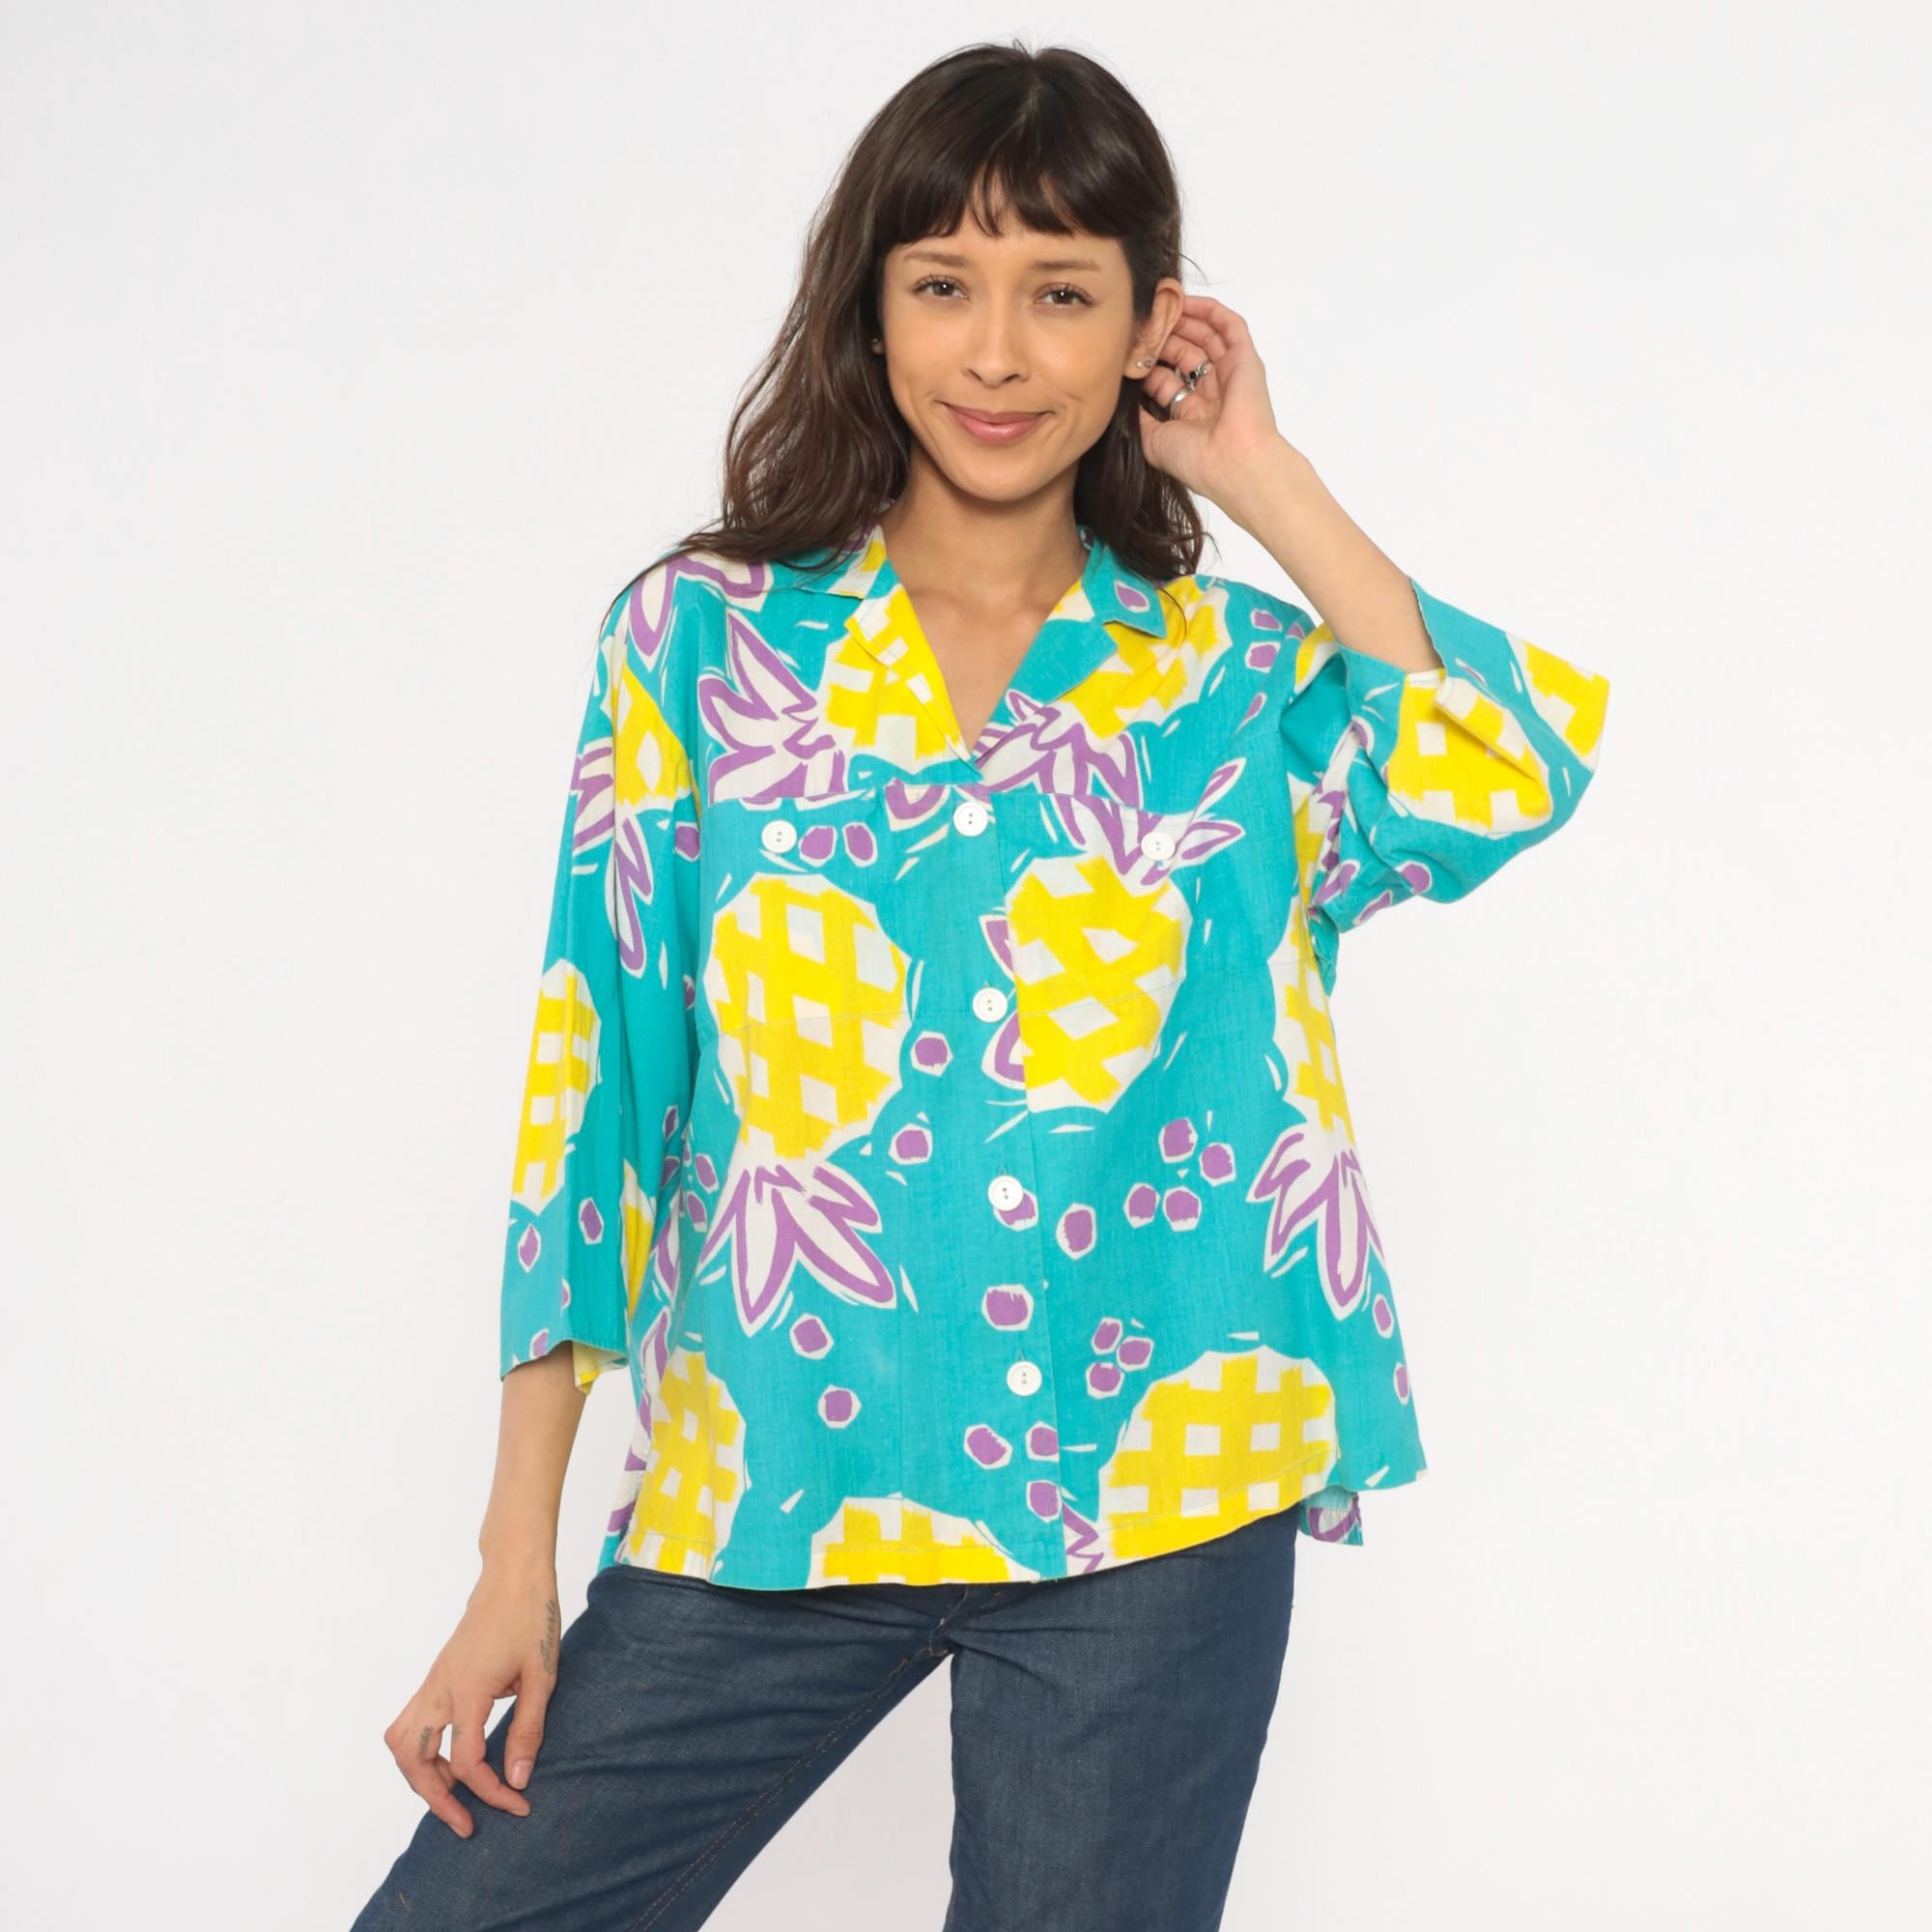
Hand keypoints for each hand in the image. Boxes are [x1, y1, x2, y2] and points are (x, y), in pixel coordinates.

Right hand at [380, 1564, 563, 1835]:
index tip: (517, 1803)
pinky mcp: (436, 1676)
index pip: (465, 1761)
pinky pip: (410, 1723)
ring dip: (420, 1775)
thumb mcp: (541, 1676)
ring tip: (454, 1795)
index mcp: (468, 1689)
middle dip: (436, 1799)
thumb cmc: (531, 1618)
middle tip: (467, 1823)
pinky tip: (451, 1761)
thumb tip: (517, 1779)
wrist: (513, 1575)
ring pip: (401, 1741)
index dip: (489, 1792)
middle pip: (413, 1759)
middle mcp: (440, 1688)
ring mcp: (433, 1681)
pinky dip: (421, 1751)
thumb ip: (528, 1729)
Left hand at [1134, 294, 1295, 512]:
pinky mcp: (1246, 360)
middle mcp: (1211, 393)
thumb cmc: (1196, 460)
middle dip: (1162, 337)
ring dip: (1183, 319)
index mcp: (1192, 413)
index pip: (1166, 378)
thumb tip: (1121, 397)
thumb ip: (1138, 418)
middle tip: (1140, 322)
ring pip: (1205, 336)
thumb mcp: (1152, 441)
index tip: (1126, 348)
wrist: (1232, 463)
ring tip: (1160, 304)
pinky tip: (1186, 300)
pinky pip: (1229, 326)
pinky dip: (1209, 310)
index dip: (1147, 362)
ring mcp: (1230, 375)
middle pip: (1184, 353)